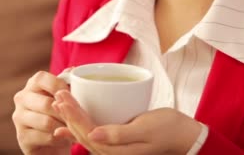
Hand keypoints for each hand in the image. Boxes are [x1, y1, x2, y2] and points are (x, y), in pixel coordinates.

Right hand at [12, 71, 75, 154]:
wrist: (51, 141)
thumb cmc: (59, 113)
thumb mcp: (63, 96)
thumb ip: (66, 82)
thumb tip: (73, 69)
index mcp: (32, 83)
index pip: (43, 79)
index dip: (61, 88)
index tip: (74, 97)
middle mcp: (22, 98)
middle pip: (46, 103)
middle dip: (65, 112)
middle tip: (77, 117)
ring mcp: (19, 118)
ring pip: (47, 122)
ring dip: (63, 127)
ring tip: (72, 127)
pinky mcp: (22, 137)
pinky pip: (45, 137)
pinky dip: (59, 139)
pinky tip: (64, 137)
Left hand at [52, 90, 201, 154]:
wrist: (184, 135)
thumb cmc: (168, 129)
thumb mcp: (145, 129)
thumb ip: (119, 135)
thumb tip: (92, 135)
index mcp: (116, 152)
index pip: (87, 132)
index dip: (73, 115)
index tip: (63, 98)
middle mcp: (112, 153)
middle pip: (83, 133)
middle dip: (68, 114)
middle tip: (59, 95)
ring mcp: (114, 148)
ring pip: (85, 133)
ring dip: (71, 118)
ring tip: (59, 102)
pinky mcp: (117, 141)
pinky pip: (93, 133)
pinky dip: (80, 124)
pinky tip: (68, 121)